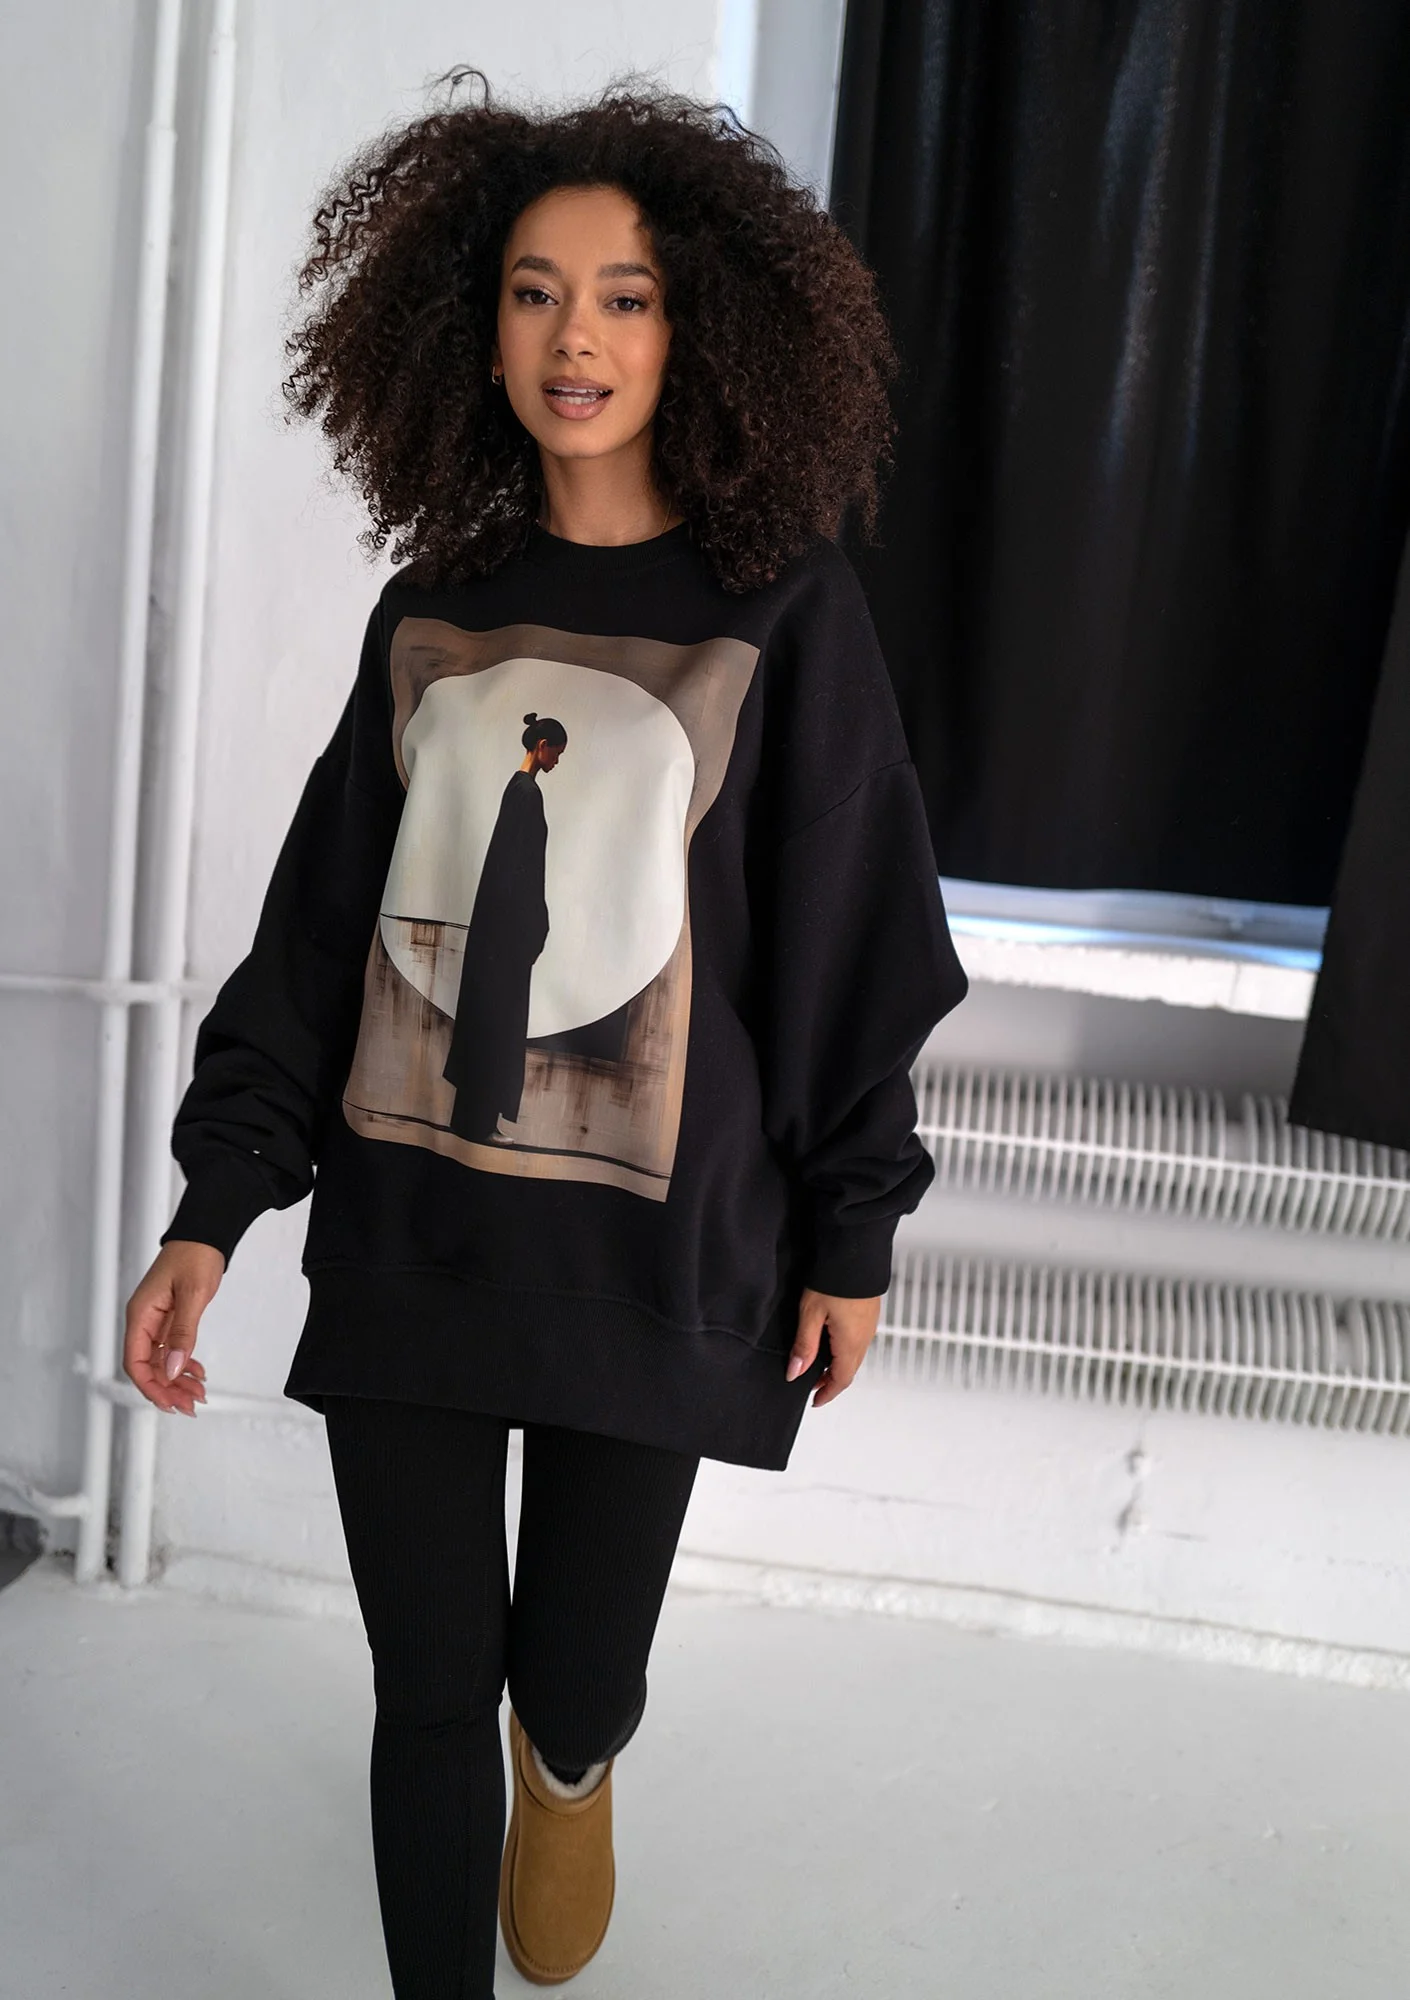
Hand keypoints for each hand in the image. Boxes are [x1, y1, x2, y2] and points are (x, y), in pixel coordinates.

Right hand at [123, 1240, 222, 1415]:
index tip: (169, 1402)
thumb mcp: (192, 1294)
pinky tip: (198, 1373)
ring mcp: (156, 1321)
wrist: (204, 1235)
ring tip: (198, 1394)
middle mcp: (144, 1320)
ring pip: (161, 1361)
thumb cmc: (195, 1255)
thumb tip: (174, 1367)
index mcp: (140, 1314)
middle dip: (167, 1389)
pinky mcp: (169, 1319)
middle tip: (190, 1405)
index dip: (150, 1386)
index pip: (135, 1361)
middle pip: (148, 1366)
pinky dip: (184, 1364)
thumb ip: (183, 1332)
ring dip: (178, 1380)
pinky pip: (171, 1349)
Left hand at [785, 1286, 881, 1406]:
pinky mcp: (869, 1314)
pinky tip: (831, 1342)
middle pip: (849, 1370)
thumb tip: (795, 1372)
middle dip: (831, 1382)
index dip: (827, 1393)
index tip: (815, 1401)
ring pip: (854, 1356)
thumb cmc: (834, 1279)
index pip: (841, 1379)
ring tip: (818, 1365)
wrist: (855, 1251)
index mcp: (851, 1343)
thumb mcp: (810, 1314)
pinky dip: (844, 1351)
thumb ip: (803, 1346)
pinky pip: (858, 1342)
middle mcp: (864, 1338)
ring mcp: (869, 1326)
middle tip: (813, 1386)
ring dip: (837, 1366)